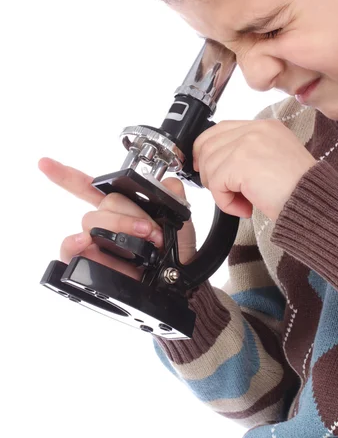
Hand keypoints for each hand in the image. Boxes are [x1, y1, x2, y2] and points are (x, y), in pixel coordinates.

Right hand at [38, 158, 196, 280]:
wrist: (177, 285)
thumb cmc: (174, 253)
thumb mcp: (180, 220)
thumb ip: (173, 197)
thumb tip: (168, 182)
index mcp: (122, 207)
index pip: (91, 187)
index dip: (67, 175)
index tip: (45, 164)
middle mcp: (105, 222)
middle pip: (103, 204)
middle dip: (129, 215)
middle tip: (152, 231)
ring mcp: (94, 242)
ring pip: (92, 221)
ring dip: (118, 227)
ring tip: (143, 242)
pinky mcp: (88, 261)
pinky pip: (70, 249)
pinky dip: (75, 242)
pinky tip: (87, 241)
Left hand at [192, 119, 315, 221]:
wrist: (314, 202)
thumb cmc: (299, 190)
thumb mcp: (275, 160)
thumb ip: (248, 154)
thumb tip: (216, 163)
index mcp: (265, 126)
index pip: (220, 128)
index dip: (206, 150)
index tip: (207, 169)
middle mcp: (256, 129)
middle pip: (208, 144)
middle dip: (208, 171)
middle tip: (223, 191)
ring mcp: (247, 143)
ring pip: (210, 165)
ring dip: (220, 191)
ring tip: (242, 203)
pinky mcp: (240, 162)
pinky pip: (216, 183)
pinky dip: (225, 202)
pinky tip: (244, 208)